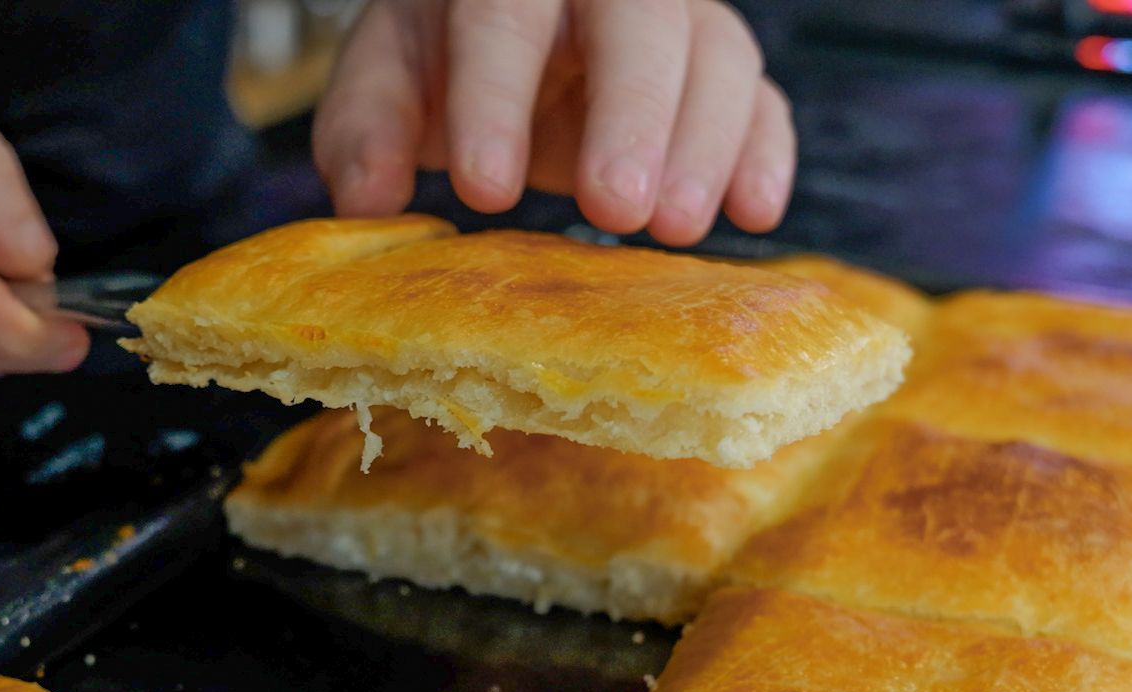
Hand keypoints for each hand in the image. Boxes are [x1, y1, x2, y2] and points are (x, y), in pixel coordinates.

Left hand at [314, 0, 794, 245]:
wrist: (499, 49)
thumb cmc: (441, 63)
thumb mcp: (385, 80)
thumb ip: (367, 128)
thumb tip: (367, 198)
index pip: (506, 14)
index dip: (496, 98)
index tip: (485, 189)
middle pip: (639, 22)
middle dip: (632, 115)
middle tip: (614, 207)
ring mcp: (675, 21)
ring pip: (717, 54)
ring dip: (705, 145)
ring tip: (675, 229)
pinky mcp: (718, 73)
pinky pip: (762, 100)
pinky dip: (764, 155)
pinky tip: (752, 214)